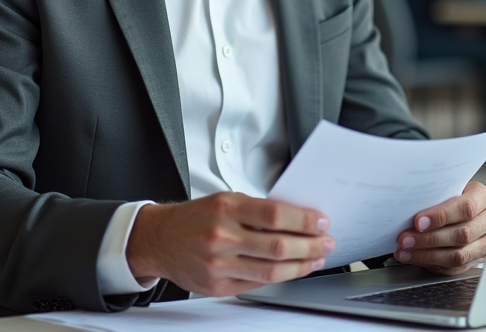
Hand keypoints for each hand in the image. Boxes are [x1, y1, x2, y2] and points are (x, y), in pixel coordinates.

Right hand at [126, 193, 333, 295]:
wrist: (159, 239)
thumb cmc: (196, 217)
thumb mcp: (225, 200)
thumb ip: (257, 210)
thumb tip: (297, 219)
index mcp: (226, 208)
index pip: (275, 215)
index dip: (304, 220)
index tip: (321, 222)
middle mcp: (222, 236)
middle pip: (278, 246)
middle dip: (309, 245)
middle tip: (326, 242)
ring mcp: (219, 264)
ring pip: (271, 270)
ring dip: (301, 266)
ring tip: (316, 258)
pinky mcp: (217, 285)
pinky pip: (257, 283)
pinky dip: (279, 277)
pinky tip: (292, 270)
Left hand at [395, 181, 485, 274]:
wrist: (465, 206)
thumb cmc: (454, 194)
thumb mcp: (448, 186)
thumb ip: (436, 195)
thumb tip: (408, 207)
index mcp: (483, 197)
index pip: (465, 208)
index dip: (441, 216)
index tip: (418, 221)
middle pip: (462, 235)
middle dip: (429, 239)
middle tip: (406, 238)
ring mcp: (484, 242)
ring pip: (458, 255)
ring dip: (427, 254)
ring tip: (406, 250)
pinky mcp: (475, 259)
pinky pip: (453, 267)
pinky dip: (429, 263)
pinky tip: (412, 257)